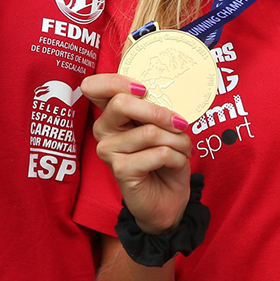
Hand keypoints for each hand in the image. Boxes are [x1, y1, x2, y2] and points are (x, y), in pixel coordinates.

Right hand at [82, 73, 192, 234]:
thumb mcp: (163, 126)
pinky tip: (177, 164)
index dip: (118, 81)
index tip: (144, 90)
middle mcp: (103, 130)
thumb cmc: (165, 159)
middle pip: (122, 103)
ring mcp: (108, 150)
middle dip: (159, 112)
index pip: (96, 86)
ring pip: (150, 131)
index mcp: (111, 114)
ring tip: (184, 149)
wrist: (168, 199)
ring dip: (178, 140)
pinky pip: (159, 153)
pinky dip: (178, 157)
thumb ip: (156, 107)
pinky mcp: (120, 170)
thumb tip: (166, 90)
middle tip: (181, 124)